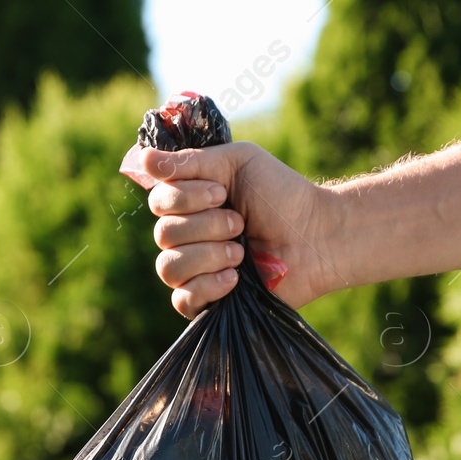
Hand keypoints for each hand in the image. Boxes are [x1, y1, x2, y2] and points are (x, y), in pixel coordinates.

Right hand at [133, 142, 337, 317]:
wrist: (317, 236)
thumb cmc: (282, 195)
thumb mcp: (237, 163)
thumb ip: (190, 162)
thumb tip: (143, 156)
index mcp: (191, 204)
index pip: (158, 203)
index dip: (185, 198)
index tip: (222, 193)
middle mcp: (188, 237)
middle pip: (163, 235)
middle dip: (206, 227)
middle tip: (240, 223)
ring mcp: (197, 271)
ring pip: (169, 268)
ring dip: (208, 255)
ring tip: (241, 252)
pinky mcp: (209, 302)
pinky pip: (183, 301)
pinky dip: (207, 286)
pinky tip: (235, 278)